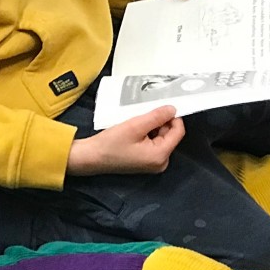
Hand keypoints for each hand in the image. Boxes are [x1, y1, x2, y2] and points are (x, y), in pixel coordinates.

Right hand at [66, 106, 185, 175]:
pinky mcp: (145, 161)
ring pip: (162, 137)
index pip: (178, 131)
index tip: (162, 106)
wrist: (92, 157)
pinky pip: (154, 142)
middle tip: (145, 113)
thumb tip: (173, 109)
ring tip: (138, 121)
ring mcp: (153, 163)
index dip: (173, 117)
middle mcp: (160, 162)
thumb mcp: (136, 125)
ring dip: (153, 126)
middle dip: (161, 122)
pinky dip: (147, 133)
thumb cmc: (111, 143)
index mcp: (160, 156)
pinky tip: (136, 128)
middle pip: (170, 134)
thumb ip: (157, 116)